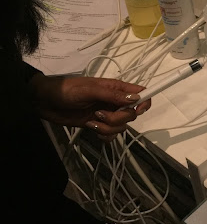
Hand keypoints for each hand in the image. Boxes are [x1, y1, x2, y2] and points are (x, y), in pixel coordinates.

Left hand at [29, 74, 150, 141]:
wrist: (44, 102)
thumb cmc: (67, 90)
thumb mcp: (90, 90)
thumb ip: (113, 95)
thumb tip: (136, 98)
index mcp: (116, 88)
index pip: (141, 93)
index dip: (144, 102)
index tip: (136, 110)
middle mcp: (115, 101)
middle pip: (132, 114)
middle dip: (118, 118)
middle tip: (100, 114)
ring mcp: (107, 113)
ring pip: (121, 126)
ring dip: (108, 127)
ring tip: (92, 121)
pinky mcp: (98, 124)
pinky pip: (111, 135)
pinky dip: (104, 135)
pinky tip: (92, 129)